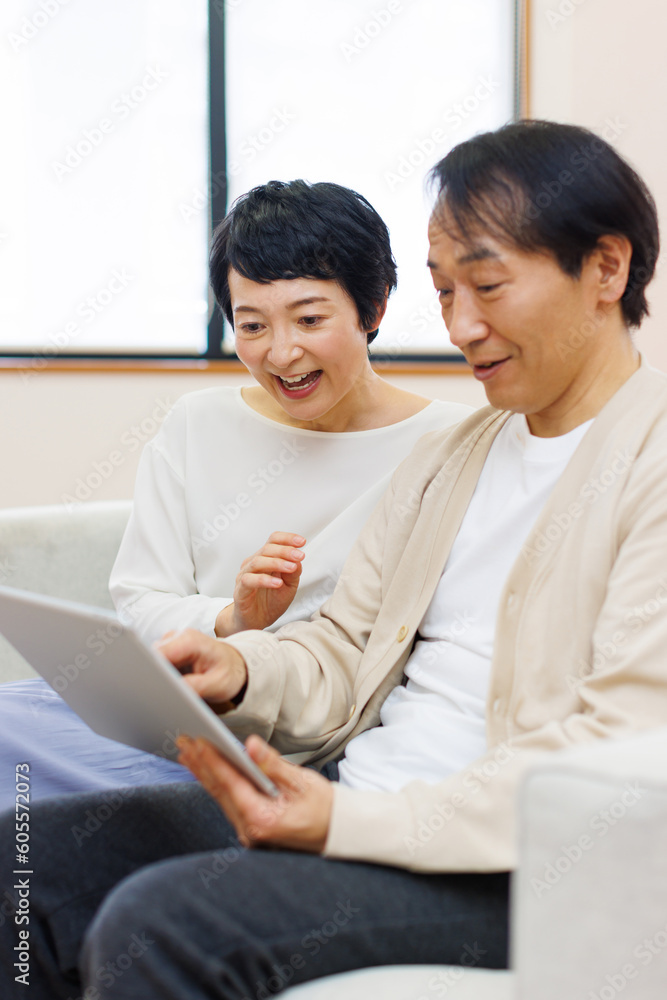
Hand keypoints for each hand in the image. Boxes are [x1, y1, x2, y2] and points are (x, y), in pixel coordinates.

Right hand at [156, 629, 247, 709]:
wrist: (235, 665)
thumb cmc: (228, 673)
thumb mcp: (217, 684)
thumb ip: (195, 687)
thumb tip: (173, 689)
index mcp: (190, 641)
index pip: (159, 654)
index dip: (152, 671)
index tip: (152, 688)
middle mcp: (179, 636)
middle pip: (151, 656)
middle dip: (153, 674)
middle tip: (163, 693)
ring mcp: (173, 641)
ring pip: (151, 659)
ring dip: (157, 675)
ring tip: (172, 687)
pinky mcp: (170, 649)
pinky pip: (156, 662)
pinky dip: (160, 673)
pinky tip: (173, 682)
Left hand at [177, 734, 332, 852]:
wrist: (337, 832)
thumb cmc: (324, 807)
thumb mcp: (302, 782)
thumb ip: (272, 764)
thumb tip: (249, 745)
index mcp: (262, 819)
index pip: (230, 784)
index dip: (212, 760)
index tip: (197, 740)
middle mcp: (250, 830)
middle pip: (219, 791)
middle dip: (200, 764)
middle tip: (183, 740)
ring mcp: (248, 833)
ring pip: (220, 797)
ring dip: (203, 773)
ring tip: (186, 753)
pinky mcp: (250, 830)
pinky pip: (227, 803)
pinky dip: (216, 784)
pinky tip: (206, 771)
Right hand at [215, 532, 305, 635]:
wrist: (255, 623)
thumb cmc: (270, 603)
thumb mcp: (289, 586)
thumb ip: (293, 573)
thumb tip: (298, 559)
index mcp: (265, 559)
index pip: (273, 541)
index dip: (287, 538)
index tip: (302, 542)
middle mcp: (253, 564)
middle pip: (267, 549)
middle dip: (285, 550)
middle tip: (300, 555)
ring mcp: (244, 576)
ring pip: (257, 562)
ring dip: (277, 562)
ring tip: (291, 567)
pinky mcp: (240, 591)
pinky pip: (249, 580)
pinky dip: (264, 580)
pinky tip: (277, 583)